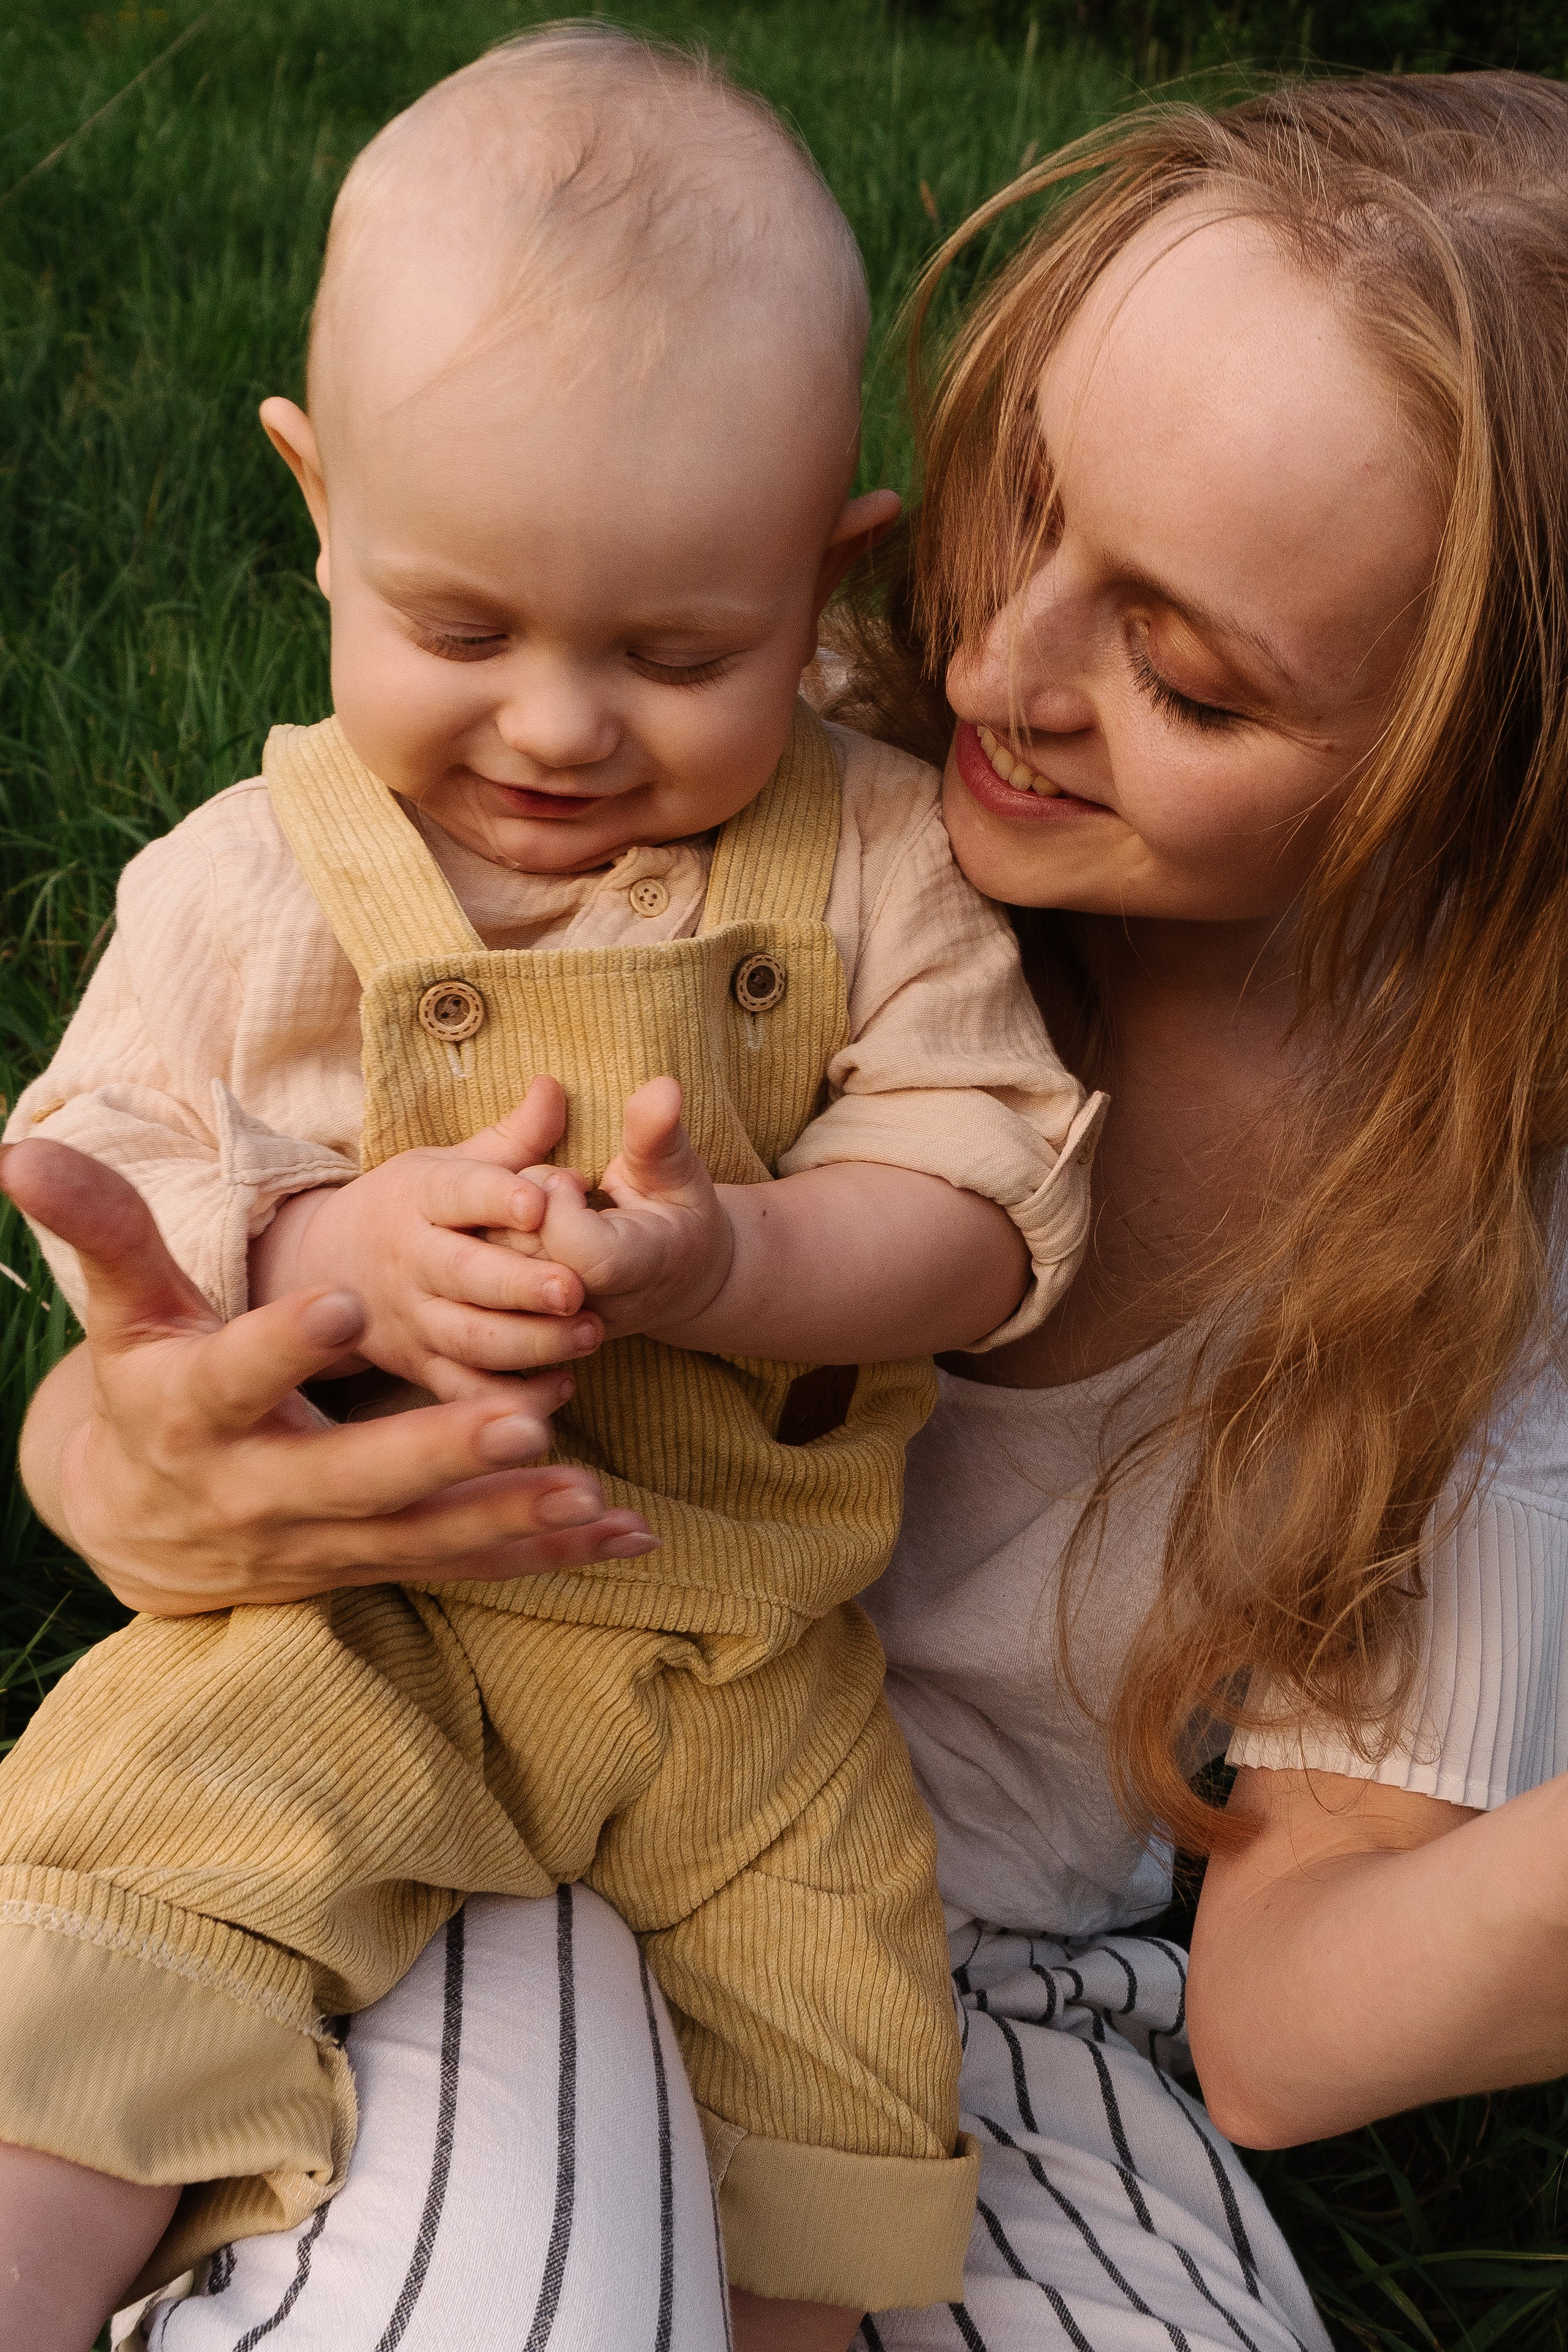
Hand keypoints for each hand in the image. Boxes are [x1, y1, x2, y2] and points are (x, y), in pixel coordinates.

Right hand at [3, 1137, 656, 1614]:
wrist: (145, 1523)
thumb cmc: (151, 1389)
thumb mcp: (128, 1314)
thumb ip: (105, 1230)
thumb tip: (20, 1148)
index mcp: (198, 1414)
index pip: (237, 1377)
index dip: (284, 1345)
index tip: (344, 1303)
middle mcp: (260, 1491)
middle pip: (352, 1476)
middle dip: (436, 1455)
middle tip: (522, 1419)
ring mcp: (321, 1542)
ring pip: (421, 1539)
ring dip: (509, 1518)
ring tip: (594, 1496)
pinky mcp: (372, 1566)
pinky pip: (463, 1567)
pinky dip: (543, 1556)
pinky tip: (625, 1537)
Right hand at [253, 1075, 603, 1399]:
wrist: (332, 1269)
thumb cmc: (416, 1207)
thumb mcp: (450, 1163)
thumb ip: (512, 1137)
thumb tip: (556, 1086)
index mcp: (419, 1196)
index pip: (457, 1192)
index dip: (496, 1195)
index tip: (540, 1200)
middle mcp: (411, 1260)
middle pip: (463, 1274)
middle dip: (518, 1283)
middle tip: (575, 1288)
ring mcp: (412, 1319)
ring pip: (467, 1338)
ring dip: (528, 1343)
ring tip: (589, 1335)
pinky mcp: (419, 1368)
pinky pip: (462, 1392)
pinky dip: (507, 1399)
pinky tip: (559, 1392)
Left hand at [509, 1076, 736, 1342]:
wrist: (675, 1282)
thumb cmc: (675, 1214)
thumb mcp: (676, 1169)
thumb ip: (657, 1134)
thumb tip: (662, 1086)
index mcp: (644, 1267)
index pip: (581, 1252)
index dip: (558, 1206)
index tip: (568, 1178)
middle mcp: (600, 1309)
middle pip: (528, 1263)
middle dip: (521, 1211)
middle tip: (547, 1189)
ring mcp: (564, 1330)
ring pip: (497, 1281)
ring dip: (498, 1231)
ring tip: (531, 1214)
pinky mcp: (531, 1333)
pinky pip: (483, 1300)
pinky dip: (485, 1253)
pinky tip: (511, 1234)